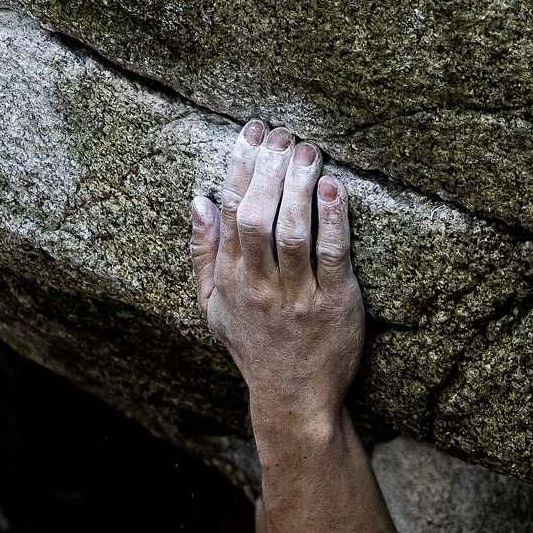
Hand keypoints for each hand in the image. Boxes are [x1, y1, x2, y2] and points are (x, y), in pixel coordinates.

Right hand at [190, 121, 363, 433]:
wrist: (294, 399)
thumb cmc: (254, 347)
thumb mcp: (214, 307)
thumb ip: (204, 253)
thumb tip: (198, 201)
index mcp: (231, 279)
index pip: (230, 212)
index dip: (240, 167)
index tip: (251, 132)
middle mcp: (260, 285)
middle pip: (258, 215)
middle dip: (269, 169)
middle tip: (283, 134)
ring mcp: (298, 295)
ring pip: (293, 230)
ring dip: (298, 185)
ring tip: (307, 149)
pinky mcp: (334, 304)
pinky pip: (332, 254)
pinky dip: (332, 219)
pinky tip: (332, 188)